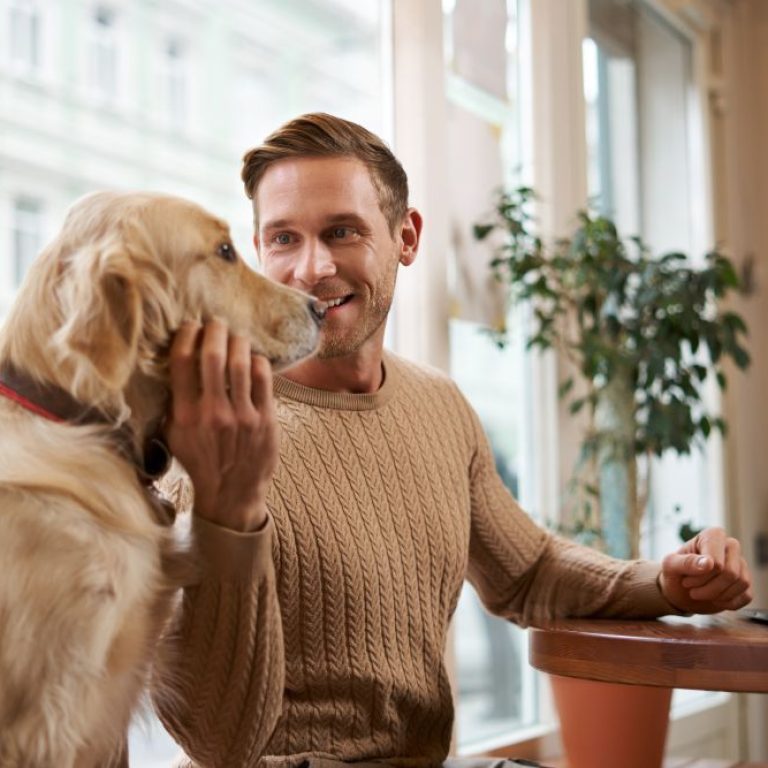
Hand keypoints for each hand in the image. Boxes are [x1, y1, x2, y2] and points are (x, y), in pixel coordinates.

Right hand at [164, 319, 278, 531]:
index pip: (182, 362)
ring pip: (241, 362)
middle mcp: (213, 413)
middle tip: (216, 322)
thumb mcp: (174, 435)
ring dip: (238, 341)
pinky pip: (263, 378)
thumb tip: (173, 363)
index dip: (186, 335)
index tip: (190, 326)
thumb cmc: (200, 461)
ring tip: (236, 335)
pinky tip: (253, 358)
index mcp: (185, 415)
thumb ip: (173, 402)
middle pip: (213, 355)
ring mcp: (242, 416)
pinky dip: (258, 361)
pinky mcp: (266, 419)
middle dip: (214, 330)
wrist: (231, 493)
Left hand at [659, 527, 752, 613]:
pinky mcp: (745, 581)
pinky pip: (746, 595)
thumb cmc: (674, 572)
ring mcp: (740, 563)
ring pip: (742, 583)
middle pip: (731, 573)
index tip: (686, 580)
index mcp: (712, 536)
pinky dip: (728, 603)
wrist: (679, 590)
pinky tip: (714, 599)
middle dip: (709, 589)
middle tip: (692, 590)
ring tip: (700, 593)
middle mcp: (730, 546)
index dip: (701, 577)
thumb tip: (709, 563)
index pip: (717, 562)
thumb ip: (686, 562)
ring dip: (717, 596)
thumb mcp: (670, 566)